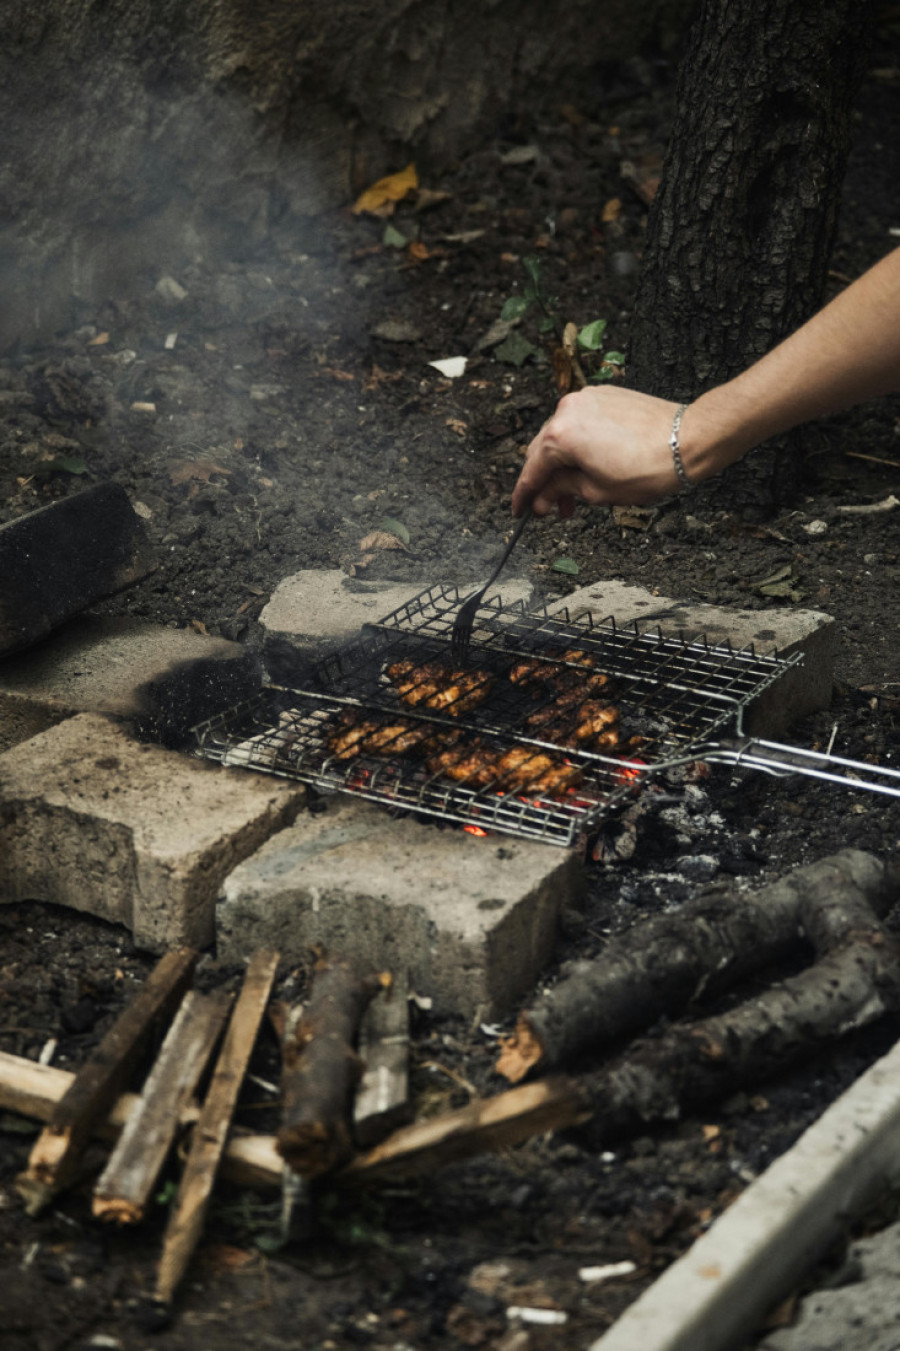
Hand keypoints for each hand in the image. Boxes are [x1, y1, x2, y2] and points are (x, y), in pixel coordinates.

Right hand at [511, 385, 683, 516]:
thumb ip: (562, 491)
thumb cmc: (648, 467)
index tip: (520, 510)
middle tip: (551, 508)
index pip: (532, 471)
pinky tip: (590, 465)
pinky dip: (580, 445)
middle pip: (544, 451)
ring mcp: (587, 399)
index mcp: (560, 436)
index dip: (524, 495)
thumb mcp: (597, 491)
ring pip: (563, 436)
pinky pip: (582, 423)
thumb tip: (544, 497)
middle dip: (546, 482)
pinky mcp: (605, 395)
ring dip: (564, 464)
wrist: (688, 439)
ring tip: (576, 493)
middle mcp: (567, 410)